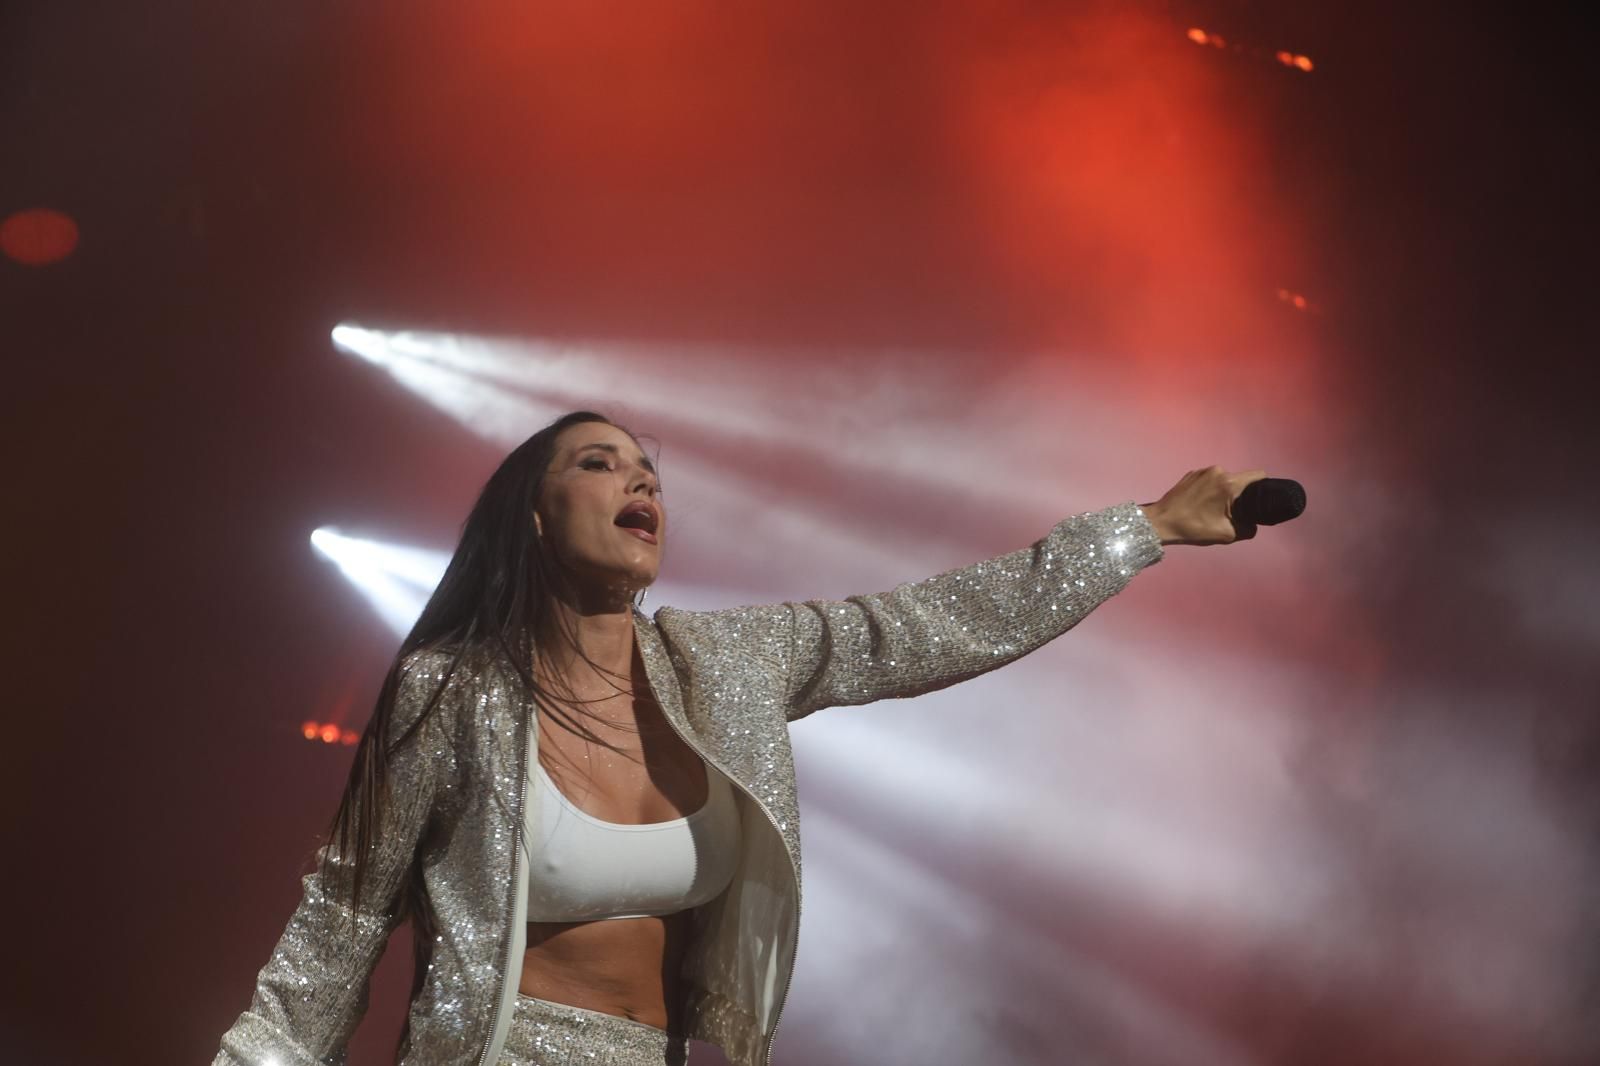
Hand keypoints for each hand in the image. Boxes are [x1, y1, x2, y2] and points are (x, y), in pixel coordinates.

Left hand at [1140, 466, 1268, 546]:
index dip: (1265, 487)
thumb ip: (1249, 528)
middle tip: (1234, 512)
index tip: (1261, 500)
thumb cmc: (1193, 528)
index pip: (1259, 476)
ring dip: (1225, 492)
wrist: (1160, 522)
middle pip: (1241, 479)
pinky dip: (1212, 490)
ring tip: (1215, 510)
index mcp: (1229, 483)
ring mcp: (1202, 471)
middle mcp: (1217, 471)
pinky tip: (1203, 505)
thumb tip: (1254, 524)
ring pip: (1225, 480)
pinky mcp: (1191, 474)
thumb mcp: (1227, 534)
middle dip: (1242, 495)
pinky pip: (1210, 480)